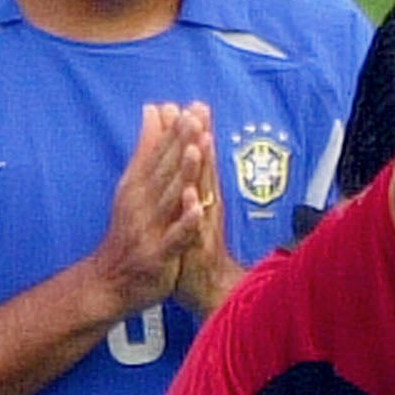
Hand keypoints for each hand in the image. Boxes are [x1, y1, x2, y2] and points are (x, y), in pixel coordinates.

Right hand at [89, 103, 207, 316]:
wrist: (107, 283)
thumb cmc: (127, 232)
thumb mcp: (132, 186)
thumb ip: (146, 149)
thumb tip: (152, 109)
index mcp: (138, 186)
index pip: (158, 154)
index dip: (174, 131)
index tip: (189, 107)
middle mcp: (141, 204)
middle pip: (165, 170)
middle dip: (181, 143)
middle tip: (195, 116)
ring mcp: (149, 230)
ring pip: (170, 198)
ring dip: (184, 174)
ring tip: (196, 149)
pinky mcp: (157, 256)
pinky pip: (174, 237)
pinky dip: (184, 222)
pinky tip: (197, 208)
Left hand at [171, 103, 242, 315]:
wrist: (206, 291)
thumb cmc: (192, 249)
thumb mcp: (189, 213)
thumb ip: (190, 184)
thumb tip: (189, 157)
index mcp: (200, 198)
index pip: (198, 161)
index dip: (194, 134)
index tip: (192, 103)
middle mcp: (205, 209)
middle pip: (204, 170)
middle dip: (201, 139)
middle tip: (200, 108)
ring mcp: (203, 228)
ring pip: (204, 195)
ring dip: (202, 169)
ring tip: (201, 141)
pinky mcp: (197, 251)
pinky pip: (195, 231)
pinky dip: (194, 215)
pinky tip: (192, 199)